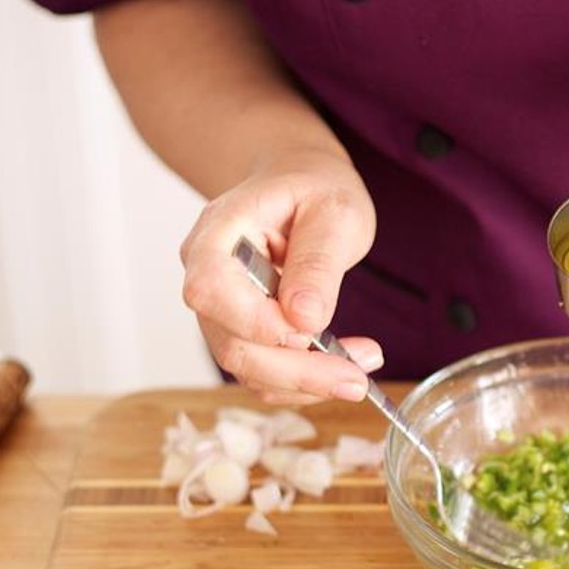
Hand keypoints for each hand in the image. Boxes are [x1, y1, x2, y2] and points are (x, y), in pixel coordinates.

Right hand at [180, 147, 382, 404]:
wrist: (302, 185)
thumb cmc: (314, 188)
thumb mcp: (334, 211)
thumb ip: (317, 262)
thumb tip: (305, 318)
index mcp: (217, 233)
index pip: (211, 290)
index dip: (256, 322)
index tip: (312, 332)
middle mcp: (207, 275)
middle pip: (232, 344)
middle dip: (296, 372)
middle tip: (357, 379)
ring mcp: (222, 310)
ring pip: (248, 369)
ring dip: (306, 383)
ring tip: (361, 372)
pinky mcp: (242, 332)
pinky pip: (264, 373)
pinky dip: (304, 382)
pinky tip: (344, 367)